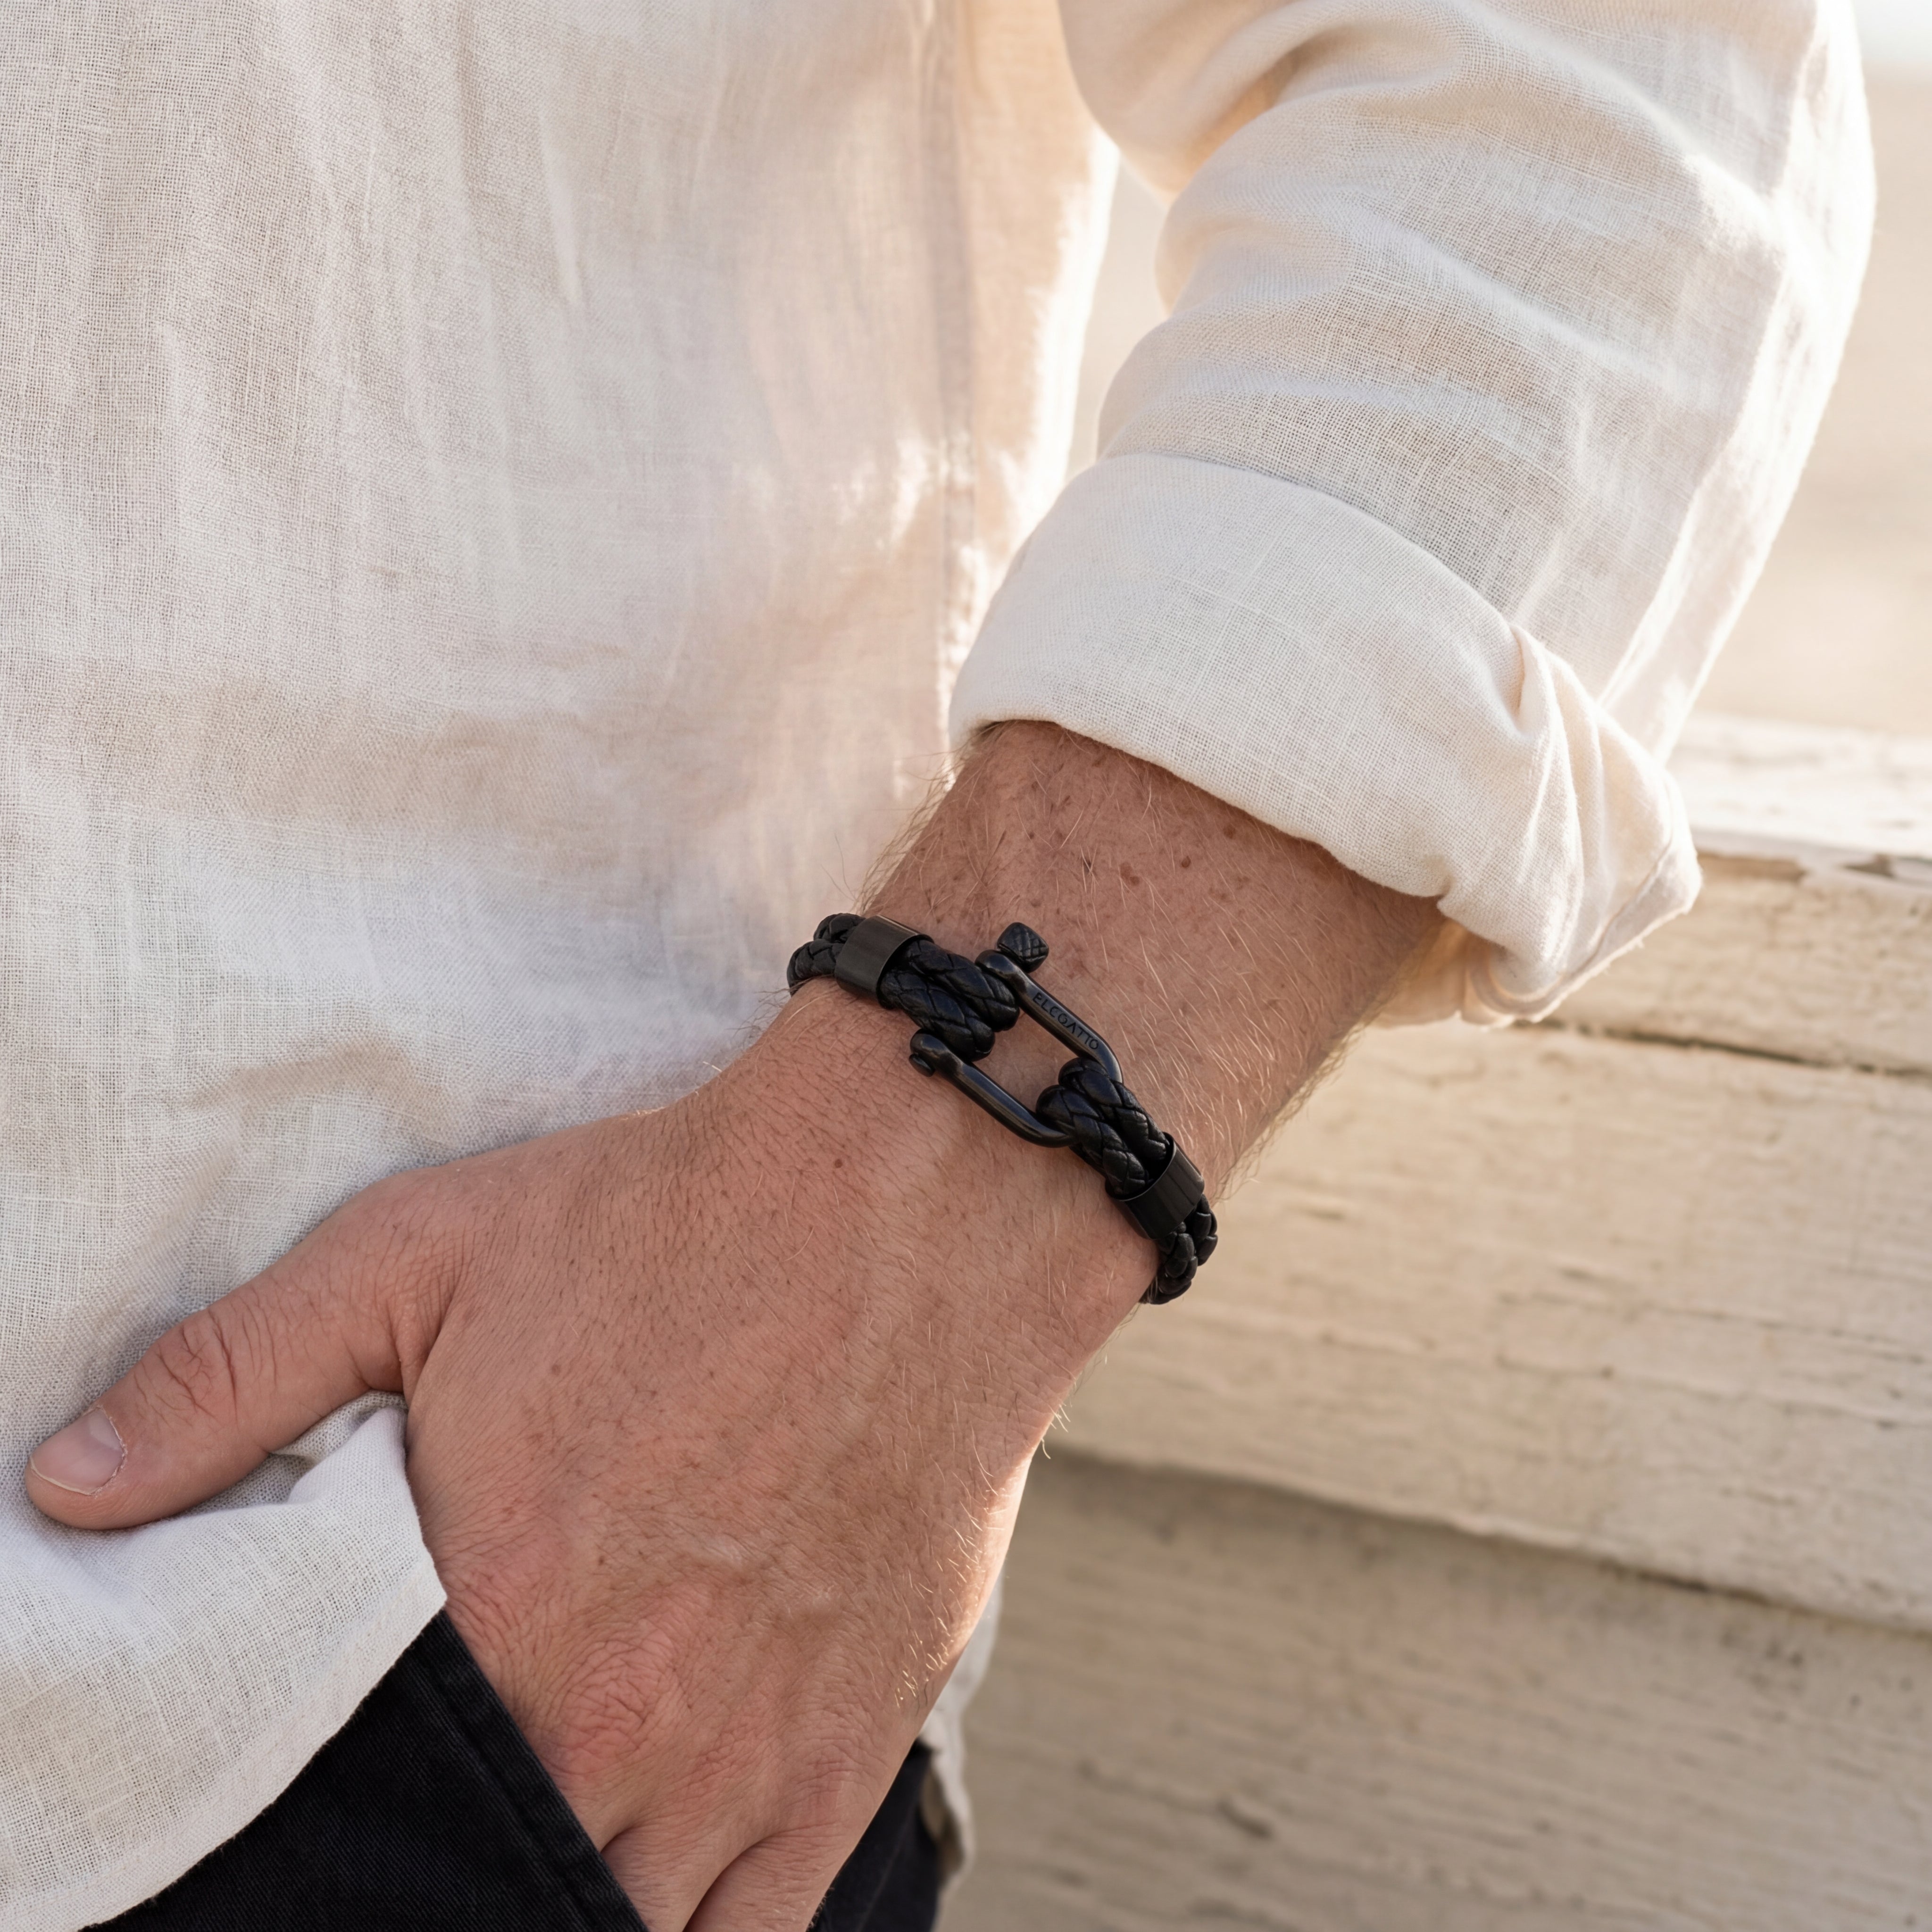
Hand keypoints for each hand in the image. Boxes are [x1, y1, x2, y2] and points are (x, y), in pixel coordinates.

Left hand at [24, 975, 1141, 1927]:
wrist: (906, 1207)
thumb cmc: (668, 1222)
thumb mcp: (420, 1254)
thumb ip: (233, 1379)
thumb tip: (65, 1490)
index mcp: (491, 1617)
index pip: (355, 1801)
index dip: (326, 1820)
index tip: (328, 1796)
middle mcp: (612, 1722)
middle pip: (483, 1872)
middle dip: (439, 1856)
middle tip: (424, 1819)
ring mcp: (742, 1756)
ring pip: (612, 1921)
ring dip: (558, 1895)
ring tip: (528, 1836)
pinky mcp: (847, 1749)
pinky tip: (640, 1894)